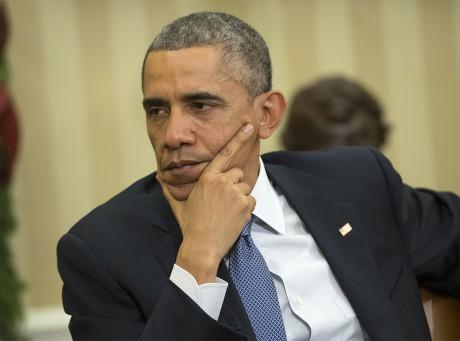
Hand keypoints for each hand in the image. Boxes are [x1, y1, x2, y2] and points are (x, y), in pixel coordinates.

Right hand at [157, 124, 255, 283]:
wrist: (202, 246)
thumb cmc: (190, 225)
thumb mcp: (177, 204)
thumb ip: (168, 187)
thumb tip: (158, 175)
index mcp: (208, 178)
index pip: (225, 153)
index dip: (239, 139)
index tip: (249, 127)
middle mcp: (223, 181)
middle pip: (236, 173)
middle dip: (233, 184)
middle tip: (223, 201)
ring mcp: (235, 192)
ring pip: (245, 187)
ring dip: (239, 196)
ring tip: (226, 211)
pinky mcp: (245, 204)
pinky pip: (251, 200)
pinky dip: (245, 208)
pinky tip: (233, 217)